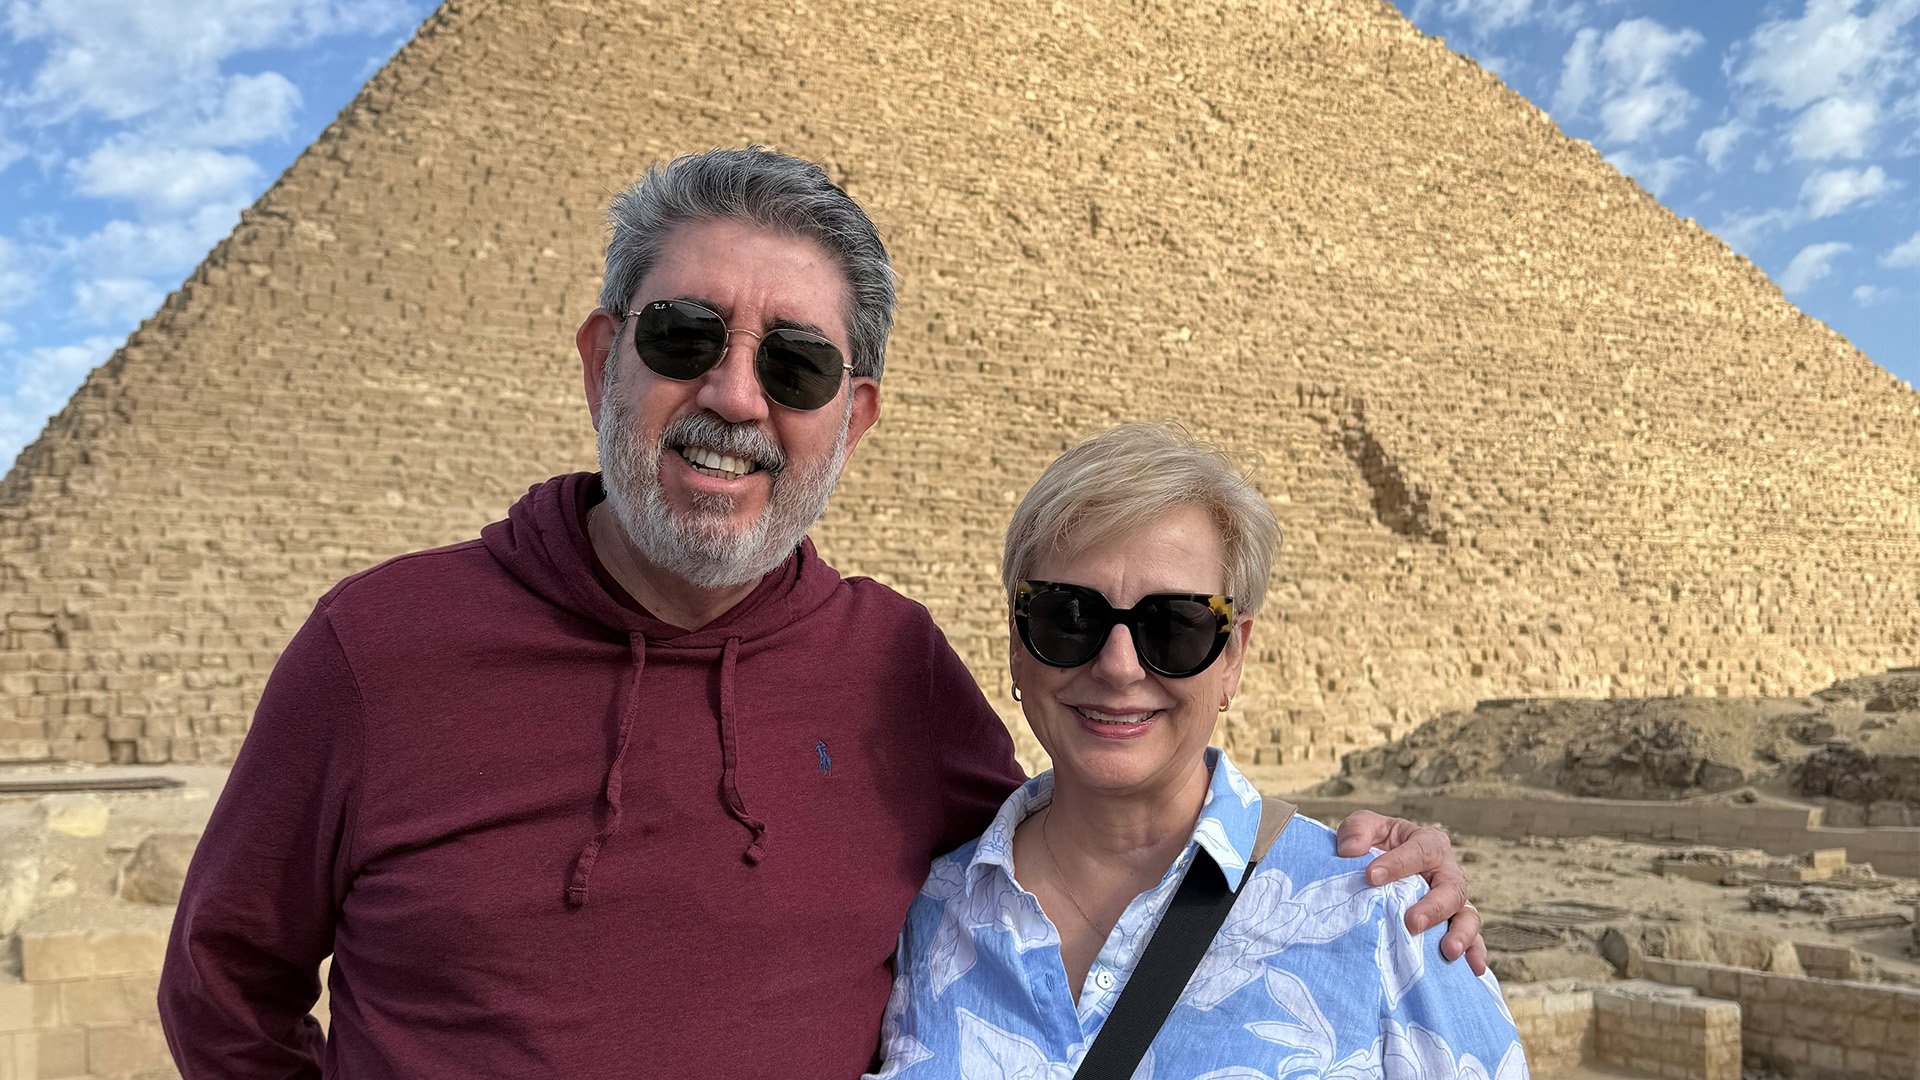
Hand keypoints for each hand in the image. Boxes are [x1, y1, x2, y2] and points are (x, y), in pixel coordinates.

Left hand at [1335, 809, 1487, 974]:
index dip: (1398, 863)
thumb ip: (1357, 831)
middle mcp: (1447, 872)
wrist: (1378, 869)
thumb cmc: (1374, 845)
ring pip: (1468, 915)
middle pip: (1452, 888)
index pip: (1420, 850)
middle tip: (1412, 922)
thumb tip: (1350, 851)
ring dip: (1461, 934)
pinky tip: (1471, 969)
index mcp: (1427, 842)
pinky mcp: (1453, 925)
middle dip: (1434, 907)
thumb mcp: (1364, 828)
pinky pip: (1472, 940)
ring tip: (1449, 951)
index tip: (1371, 877)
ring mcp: (1453, 901)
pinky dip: (1475, 954)